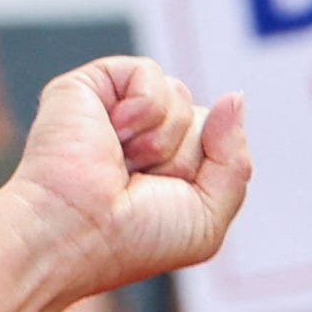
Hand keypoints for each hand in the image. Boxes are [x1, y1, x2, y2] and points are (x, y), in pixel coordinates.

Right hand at [5, 58, 252, 294]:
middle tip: (138, 183)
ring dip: (161, 139)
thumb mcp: (208, 217)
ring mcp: (115, 109)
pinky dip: (142, 109)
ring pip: (179, 94)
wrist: (75, 232)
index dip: (204, 168)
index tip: (165, 198)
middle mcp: (141, 136)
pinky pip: (149, 73)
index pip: (217, 140)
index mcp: (167, 166)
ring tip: (121, 163)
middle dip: (183, 155)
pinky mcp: (90, 85)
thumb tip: (234, 97)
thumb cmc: (133, 239)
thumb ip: (235, 160)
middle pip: (200, 116)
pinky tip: (112, 134)